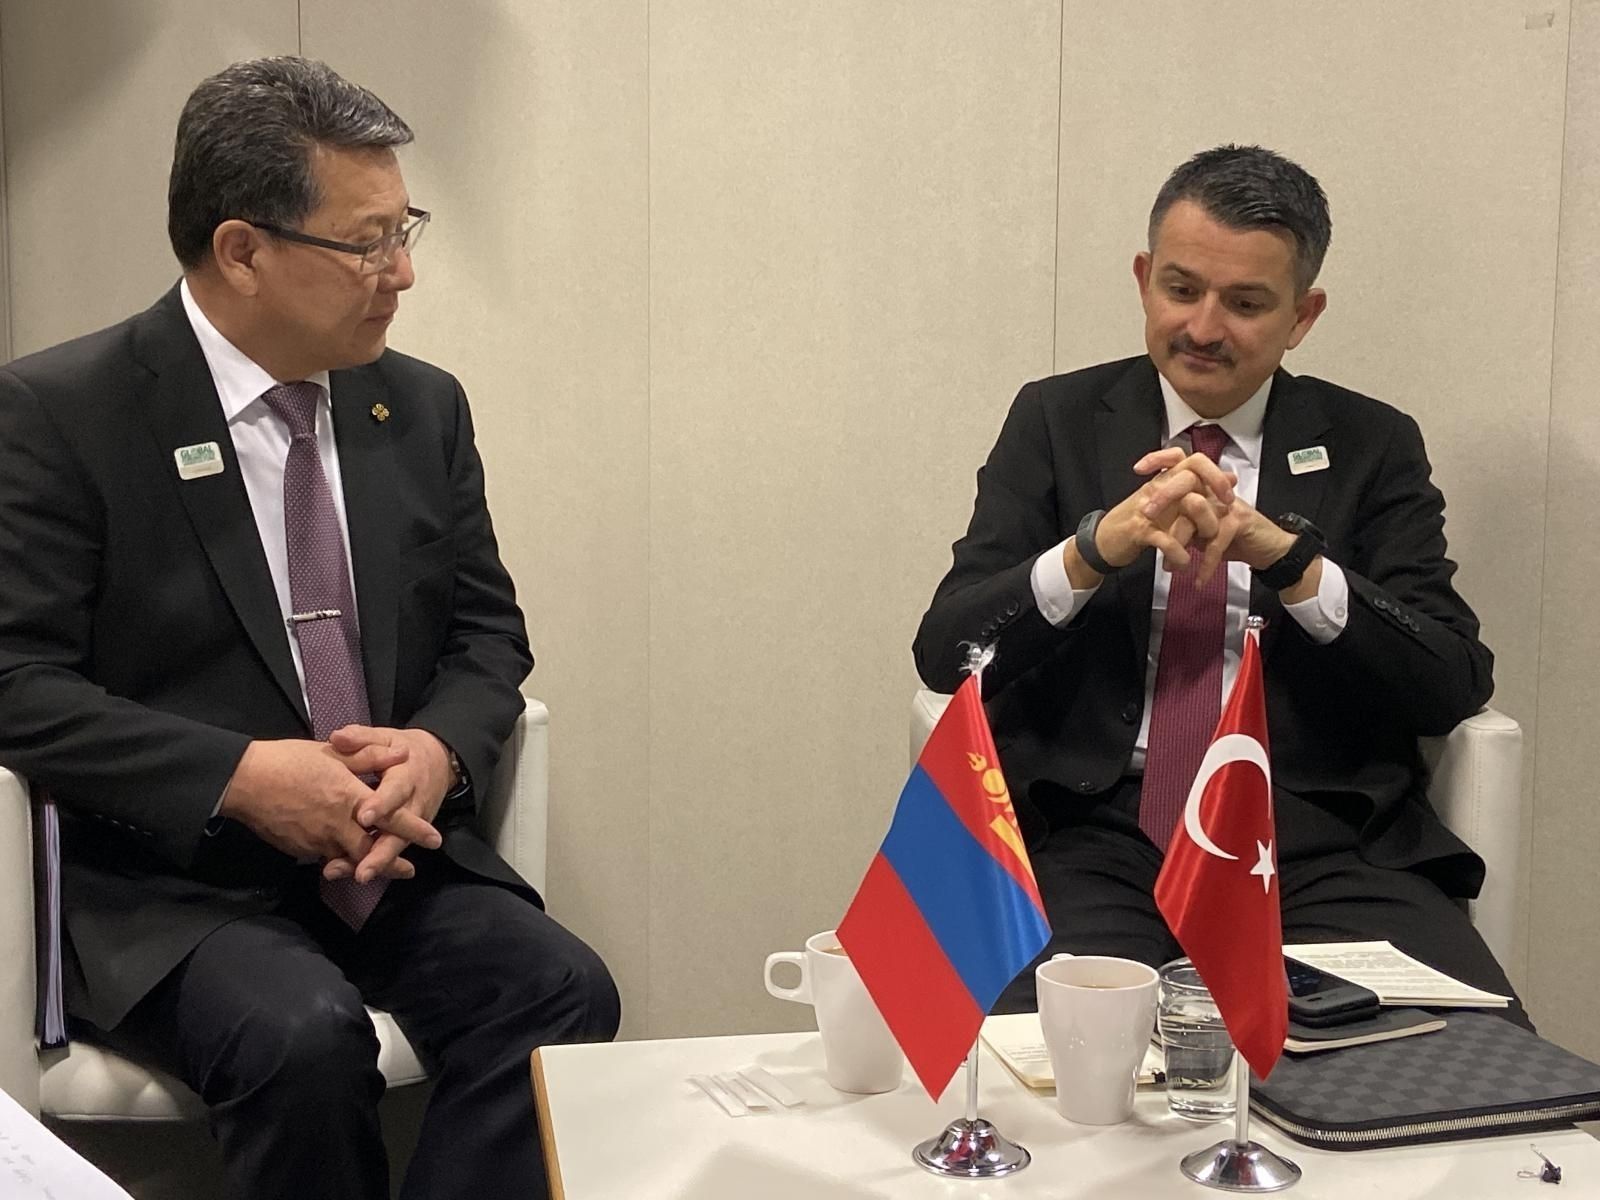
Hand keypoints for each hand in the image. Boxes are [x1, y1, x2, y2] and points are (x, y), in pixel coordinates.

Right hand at [219, 738, 409, 866]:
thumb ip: (369, 756)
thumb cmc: (289, 761)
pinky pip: (325, 857)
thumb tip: (402, 754)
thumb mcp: (333, 753)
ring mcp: (317, 841)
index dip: (415, 830)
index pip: (391, 819)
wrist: (244, 781)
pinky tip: (342, 858)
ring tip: (376, 867)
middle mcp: (337, 825)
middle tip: (410, 869)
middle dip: (392, 863)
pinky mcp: (299, 849)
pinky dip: (337, 859)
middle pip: (372, 851)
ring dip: (364, 864)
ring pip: (348, 859)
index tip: (435, 839)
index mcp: (349, 798)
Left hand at [322, 725, 452, 883]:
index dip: (381, 805)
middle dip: (381, 853)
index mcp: (407, 776)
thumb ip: (362, 739)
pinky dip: (375, 863)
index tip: (363, 817)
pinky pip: (392, 850)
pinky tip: (351, 874)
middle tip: (362, 871)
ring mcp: (414, 823)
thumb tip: (337, 737)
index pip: (395, 791)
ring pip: (396, 846)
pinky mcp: (408, 833)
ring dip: (377, 864)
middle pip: (400, 832)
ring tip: (355, 877)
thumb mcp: (386, 738)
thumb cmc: (404, 749)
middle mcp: (414, 804)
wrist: (440, 762)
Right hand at [1067, 447, 1238, 583]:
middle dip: (1214, 484)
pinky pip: (1165, 539)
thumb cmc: (1139, 524)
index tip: (1228, 493)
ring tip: (1210, 545)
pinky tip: (1185, 564)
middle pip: (1191, 469)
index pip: (1192, 459)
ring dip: (1201, 524)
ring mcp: (1147, 506)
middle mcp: (1158, 487)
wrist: (1104, 542)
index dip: (1214, 471)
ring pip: (1182, 502)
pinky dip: (1178, 553)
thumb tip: (1231, 478)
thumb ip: (1198, 492)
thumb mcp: (1170, 505)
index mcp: (1165, 480)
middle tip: (1228, 508)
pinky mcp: (1139, 530)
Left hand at [1130, 448, 1304, 589]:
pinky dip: (1206, 565)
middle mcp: (1215, 491)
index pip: (1182, 462)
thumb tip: (1154, 530)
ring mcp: (1228, 504)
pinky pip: (1215, 542)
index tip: (1139, 468)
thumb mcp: (1202, 530)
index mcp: (1204, 487)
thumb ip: (1183, 523)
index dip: (1160, 459)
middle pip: (1185, 481)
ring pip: (1196, 512)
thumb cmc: (1233, 538)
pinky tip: (1197, 580)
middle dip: (1163, 498)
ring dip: (1180, 541)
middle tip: (1145, 516)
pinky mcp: (1239, 521)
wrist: (1268, 550)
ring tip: (1169, 566)